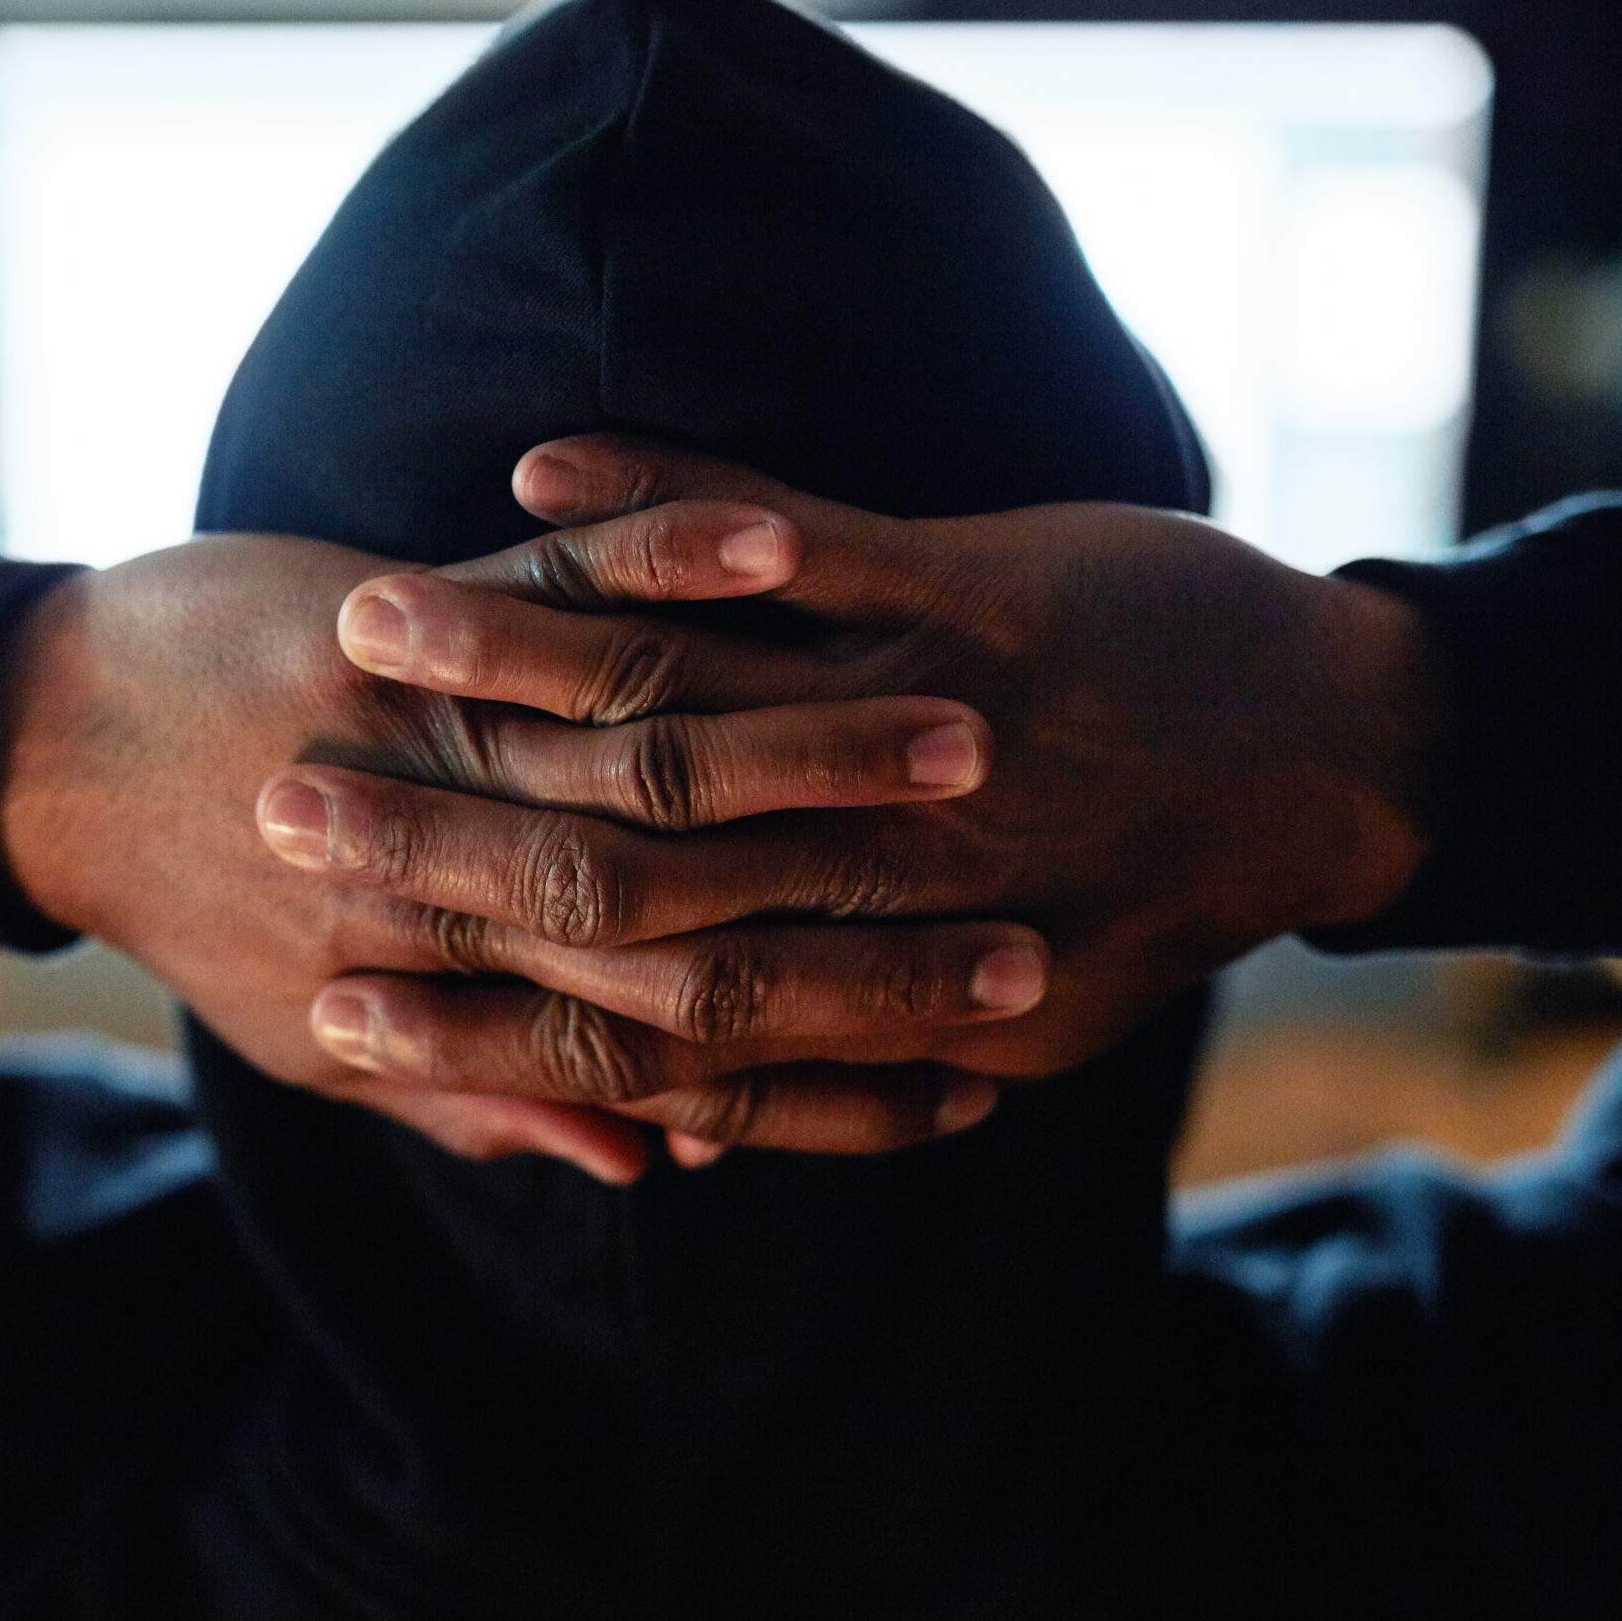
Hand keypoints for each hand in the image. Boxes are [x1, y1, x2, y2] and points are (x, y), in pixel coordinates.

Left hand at [0, 530, 1037, 1178]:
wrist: (49, 746)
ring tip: (969, 734)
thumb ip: (482, 1102)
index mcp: (460, 984)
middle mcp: (465, 863)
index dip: (837, 1067)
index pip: (685, 1044)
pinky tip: (776, 544)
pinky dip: (665, 546)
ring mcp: (444, 723)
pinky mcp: (415, 602)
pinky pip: (558, 568)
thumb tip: (639, 1163)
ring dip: (820, 738)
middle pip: (704, 904)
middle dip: (878, 928)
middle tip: (1032, 924)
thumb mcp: (323, 1041)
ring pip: (656, 736)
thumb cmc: (200, 902)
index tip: (973, 1064)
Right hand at [268, 435, 1440, 1120]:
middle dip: (434, 840)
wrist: (1341, 763)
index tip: (323, 999)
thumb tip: (652, 1151)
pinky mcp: (984, 596)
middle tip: (280, 808)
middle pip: (616, 869)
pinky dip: (665, 509)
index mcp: (879, 1000)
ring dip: (509, 651)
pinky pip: (801, 541)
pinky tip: (539, 469)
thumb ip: (816, 1084)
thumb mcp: (993, 1029)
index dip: (464, 1023)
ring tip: (362, 622)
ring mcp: (928, 729)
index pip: (627, 1029)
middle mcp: (888, 883)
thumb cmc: (1147, 898)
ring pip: (682, 696)